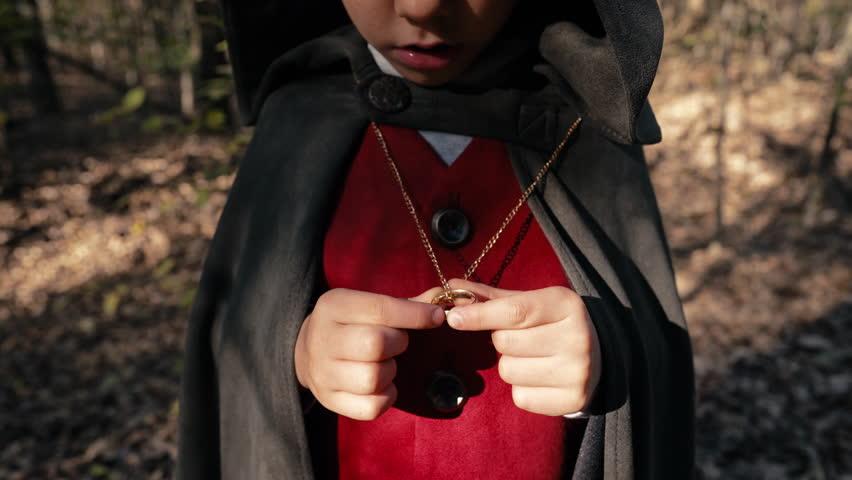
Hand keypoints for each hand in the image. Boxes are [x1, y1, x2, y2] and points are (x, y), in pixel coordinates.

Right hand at [294, 287, 445, 419]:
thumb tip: (441, 296)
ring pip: (372, 378)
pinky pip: (371, 407)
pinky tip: (383, 384)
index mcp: (333, 306)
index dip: (415, 314)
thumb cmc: (352, 323)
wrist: (308, 350)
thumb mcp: (369, 305)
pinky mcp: (329, 399)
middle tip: (397, 341)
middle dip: (398, 343)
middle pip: (375, 344)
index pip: (379, 309)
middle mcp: (322, 338)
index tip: (437, 316)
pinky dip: (386, 397)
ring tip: (385, 362)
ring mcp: (322, 373)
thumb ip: (407, 303)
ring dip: (390, 371)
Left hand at [445, 279, 600, 415]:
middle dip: (501, 340)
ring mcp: (578, 371)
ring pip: (509, 371)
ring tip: (531, 358)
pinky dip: (521, 389)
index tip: (453, 318)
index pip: (514, 312)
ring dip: (510, 365)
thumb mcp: (530, 302)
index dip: (479, 315)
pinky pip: (520, 397)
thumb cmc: (551, 323)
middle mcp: (577, 337)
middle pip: (506, 342)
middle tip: (520, 338)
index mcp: (566, 305)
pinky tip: (539, 378)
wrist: (597, 357)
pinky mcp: (573, 400)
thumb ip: (491, 297)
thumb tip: (451, 287)